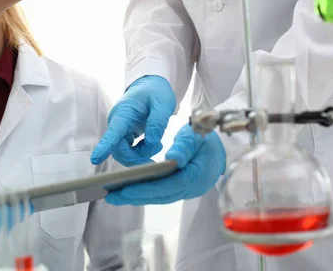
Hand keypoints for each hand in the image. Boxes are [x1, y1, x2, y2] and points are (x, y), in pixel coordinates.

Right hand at [91, 75, 175, 166]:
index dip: (104, 147)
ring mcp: (121, 130)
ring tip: (159, 145)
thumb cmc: (155, 92)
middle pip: (119, 150)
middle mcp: (118, 124)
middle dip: (135, 158)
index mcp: (123, 113)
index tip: (95, 159)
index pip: (112, 133)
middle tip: (154, 160)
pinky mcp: (126, 135)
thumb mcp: (162, 103)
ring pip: (125, 153)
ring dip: (141, 155)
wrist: (152, 86)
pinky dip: (142, 153)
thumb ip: (157, 122)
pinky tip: (155, 144)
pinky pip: (130, 151)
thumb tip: (152, 141)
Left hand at [105, 123, 225, 204]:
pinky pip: (162, 193)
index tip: (124, 190)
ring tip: (115, 195)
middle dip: (135, 196)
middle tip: (111, 197)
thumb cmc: (207, 139)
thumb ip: (184, 146)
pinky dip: (146, 192)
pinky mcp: (182, 189)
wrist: (221, 147)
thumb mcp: (197, 135)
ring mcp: (187, 191)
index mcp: (197, 176)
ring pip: (160, 196)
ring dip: (138, 196)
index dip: (145, 189)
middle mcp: (192, 189)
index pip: (167, 186)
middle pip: (161, 195)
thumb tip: (173, 159)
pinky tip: (129, 190)